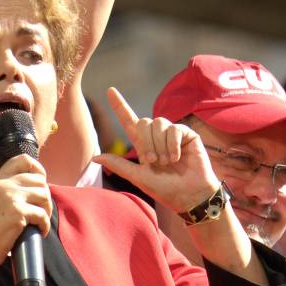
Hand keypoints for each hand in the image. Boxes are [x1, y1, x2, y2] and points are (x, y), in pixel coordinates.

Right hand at [0, 155, 53, 273]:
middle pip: (39, 180)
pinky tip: (39, 232)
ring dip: (47, 210)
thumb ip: (8, 191)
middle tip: (41, 212)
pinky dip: (44, 225)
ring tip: (40, 222)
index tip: (42, 183)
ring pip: (44, 195)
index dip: (38, 169)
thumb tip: (37, 188)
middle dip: (45, 196)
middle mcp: (2, 184)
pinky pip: (42, 214)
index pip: (22, 159)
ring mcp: (9, 197)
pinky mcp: (17, 212)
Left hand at [93, 87, 220, 213]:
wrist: (190, 195)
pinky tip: (177, 158)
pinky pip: (174, 129)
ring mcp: (172, 134)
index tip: (110, 90)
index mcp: (143, 145)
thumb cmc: (166, 189)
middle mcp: (156, 137)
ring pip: (158, 123)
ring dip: (160, 145)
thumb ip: (119, 165)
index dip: (120, 106)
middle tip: (154, 162)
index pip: (129, 121)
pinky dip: (172, 145)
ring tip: (167, 162)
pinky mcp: (186, 134)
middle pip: (143, 122)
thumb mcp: (139, 177)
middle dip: (146, 143)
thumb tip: (94, 157)